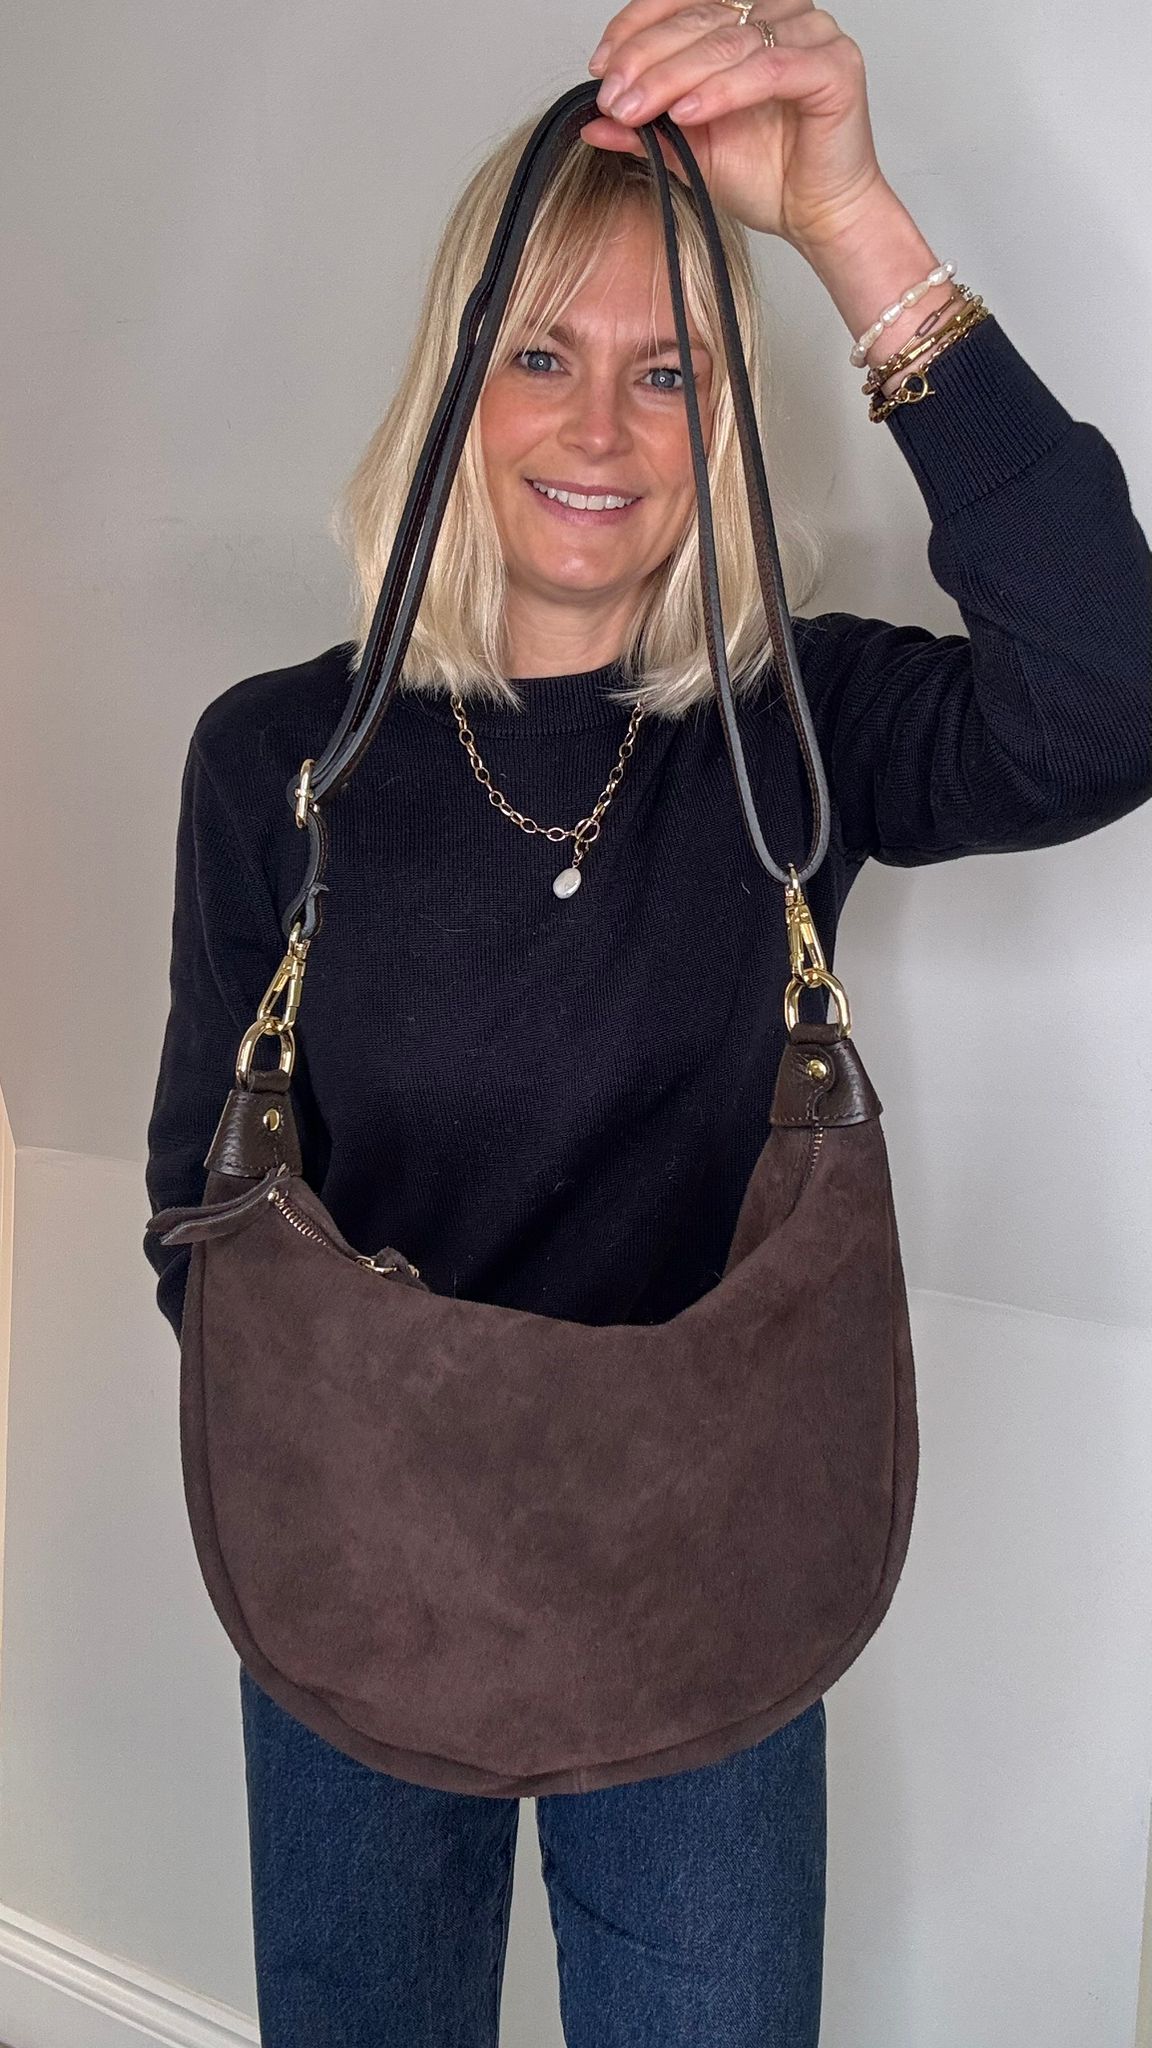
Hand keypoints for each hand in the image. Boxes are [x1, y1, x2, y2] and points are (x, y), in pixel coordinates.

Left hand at [582, 0, 890, 250]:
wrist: (818, 218)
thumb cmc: (769, 178)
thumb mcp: (690, 150)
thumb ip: (647, 130)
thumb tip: (593, 122)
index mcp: (749, 19)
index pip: (684, 1)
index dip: (636, 27)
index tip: (601, 68)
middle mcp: (782, 15)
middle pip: (702, 19)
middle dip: (647, 59)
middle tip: (614, 97)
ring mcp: (813, 36)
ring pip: (730, 42)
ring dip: (675, 76)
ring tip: (639, 109)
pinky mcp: (835, 67)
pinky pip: (769, 69)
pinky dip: (724, 90)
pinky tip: (688, 112)